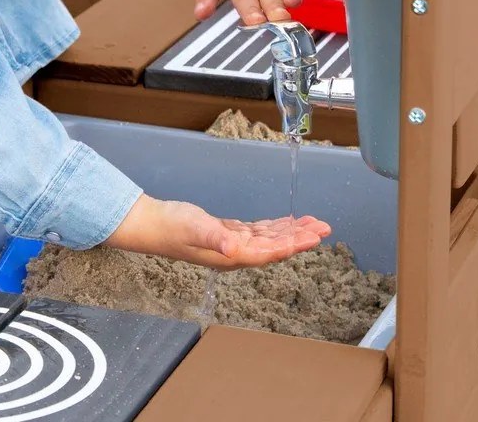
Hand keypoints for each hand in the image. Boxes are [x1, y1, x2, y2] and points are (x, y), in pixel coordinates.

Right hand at [103, 194, 330, 269]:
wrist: (153, 224)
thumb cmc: (171, 227)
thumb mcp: (193, 228)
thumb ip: (214, 236)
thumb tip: (232, 245)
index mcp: (232, 254)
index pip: (270, 251)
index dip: (293, 244)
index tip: (314, 236)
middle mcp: (236, 252)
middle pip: (276, 246)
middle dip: (300, 236)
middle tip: (324, 227)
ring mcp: (232, 243)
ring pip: (270, 238)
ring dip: (291, 230)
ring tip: (313, 223)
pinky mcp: (227, 232)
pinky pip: (258, 231)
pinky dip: (274, 225)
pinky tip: (284, 222)